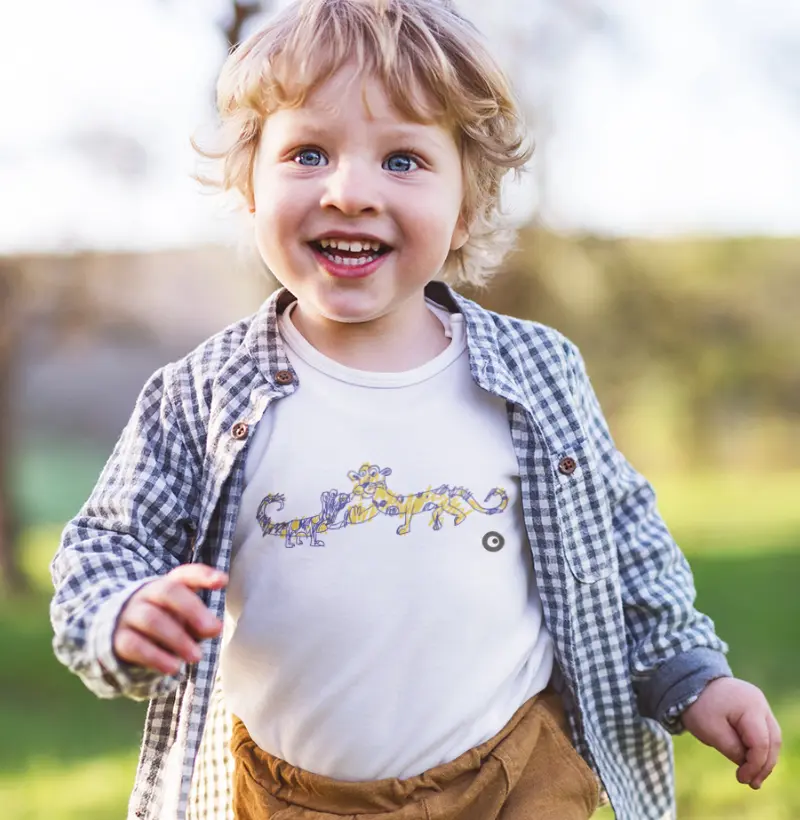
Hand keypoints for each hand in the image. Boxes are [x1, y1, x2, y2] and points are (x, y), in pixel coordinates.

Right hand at [113, 564, 227, 675]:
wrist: (121, 637)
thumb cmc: (164, 624)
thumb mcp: (185, 621)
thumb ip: (201, 623)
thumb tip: (215, 628)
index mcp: (168, 585)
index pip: (185, 574)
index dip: (203, 575)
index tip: (223, 581)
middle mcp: (147, 594)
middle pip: (168, 591)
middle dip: (192, 609)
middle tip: (213, 629)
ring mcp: (130, 614)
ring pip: (151, 619)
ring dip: (177, 638)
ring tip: (197, 656)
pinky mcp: (118, 638)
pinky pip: (135, 645)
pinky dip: (156, 657)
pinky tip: (173, 667)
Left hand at [682, 677, 780, 789]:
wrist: (690, 681)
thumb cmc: (699, 705)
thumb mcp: (711, 730)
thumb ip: (732, 749)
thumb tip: (748, 764)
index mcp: (750, 707)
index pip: (760, 743)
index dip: (755, 765)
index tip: (742, 779)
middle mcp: (760, 703)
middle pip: (772, 741)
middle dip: (764, 765)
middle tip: (752, 783)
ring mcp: (759, 703)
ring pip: (771, 736)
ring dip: (764, 758)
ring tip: (753, 777)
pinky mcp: (754, 706)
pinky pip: (763, 730)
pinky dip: (759, 746)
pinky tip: (751, 760)